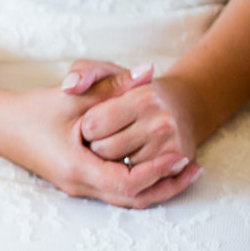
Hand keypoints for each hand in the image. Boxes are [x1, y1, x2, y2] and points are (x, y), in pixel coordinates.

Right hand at [0, 61, 199, 208]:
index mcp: (76, 167)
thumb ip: (113, 85)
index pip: (126, 183)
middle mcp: (77, 184)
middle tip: (193, 168)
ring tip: (183, 169)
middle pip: (132, 200)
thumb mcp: (73, 96)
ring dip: (156, 186)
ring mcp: (76, 186)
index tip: (180, 155)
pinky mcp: (77, 181)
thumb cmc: (32, 110)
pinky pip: (115, 190)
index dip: (157, 172)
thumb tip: (150, 71)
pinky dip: (139, 182)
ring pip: (125, 199)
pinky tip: (155, 165)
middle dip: (166, 186)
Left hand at [79, 72, 202, 169]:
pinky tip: (132, 155)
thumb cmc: (132, 90)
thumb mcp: (105, 72)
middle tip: (108, 132)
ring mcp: (171, 146)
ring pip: (118, 169)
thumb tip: (71, 86)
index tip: (96, 118)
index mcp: (144, 98)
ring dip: (111, 161)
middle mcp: (162, 123)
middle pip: (104, 150)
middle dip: (97, 144)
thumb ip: (83, 71)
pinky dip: (128, 171)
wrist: (178, 106)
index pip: (93, 126)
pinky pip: (135, 179)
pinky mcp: (175, 164)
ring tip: (121, 142)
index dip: (88, 125)